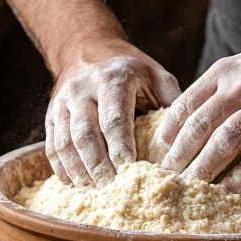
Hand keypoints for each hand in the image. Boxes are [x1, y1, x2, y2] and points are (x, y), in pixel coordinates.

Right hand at [46, 40, 180, 185]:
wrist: (86, 49)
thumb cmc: (130, 69)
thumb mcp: (155, 75)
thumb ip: (172, 102)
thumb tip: (189, 137)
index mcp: (113, 79)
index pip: (114, 117)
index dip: (120, 146)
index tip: (129, 170)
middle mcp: (83, 90)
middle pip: (86, 134)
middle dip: (98, 165)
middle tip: (111, 189)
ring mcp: (62, 103)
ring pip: (65, 142)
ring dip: (78, 170)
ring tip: (94, 191)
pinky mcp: (51, 116)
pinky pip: (52, 146)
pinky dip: (62, 168)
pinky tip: (74, 184)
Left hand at [149, 37, 240, 192]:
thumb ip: (222, 88)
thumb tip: (193, 120)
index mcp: (226, 71)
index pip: (186, 103)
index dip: (168, 131)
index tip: (157, 152)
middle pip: (199, 125)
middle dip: (179, 155)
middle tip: (165, 178)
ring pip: (225, 140)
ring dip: (204, 168)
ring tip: (190, 187)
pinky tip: (229, 190)